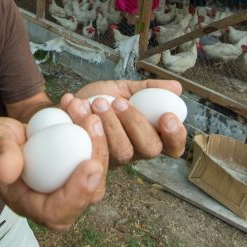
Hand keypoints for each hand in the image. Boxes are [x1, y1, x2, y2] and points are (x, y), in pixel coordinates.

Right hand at [0, 115, 108, 231]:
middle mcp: (57, 200)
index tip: (89, 164)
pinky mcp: (79, 166)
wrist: (2, 140)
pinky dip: (90, 126)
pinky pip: (94, 151)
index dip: (78, 193)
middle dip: (98, 155)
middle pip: (91, 192)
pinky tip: (78, 104)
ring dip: (98, 135)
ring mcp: (72, 183)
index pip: (59, 213)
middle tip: (92, 122)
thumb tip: (8, 172)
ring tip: (82, 106)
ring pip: (98, 170)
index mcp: (32, 206)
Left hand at [60, 79, 186, 164]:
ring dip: (109, 124)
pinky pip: (93, 148)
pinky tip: (75, 104)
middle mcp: (136, 151)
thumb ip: (148, 89)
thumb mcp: (126, 90)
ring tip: (96, 102)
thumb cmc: (102, 99)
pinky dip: (82, 121)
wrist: (71, 105)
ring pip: (122, 151)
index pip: (173, 145)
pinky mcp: (92, 159)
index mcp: (151, 135)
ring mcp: (115, 159)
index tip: (167, 116)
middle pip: (149, 148)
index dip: (175, 135)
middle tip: (119, 102)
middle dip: (136, 123)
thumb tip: (176, 88)